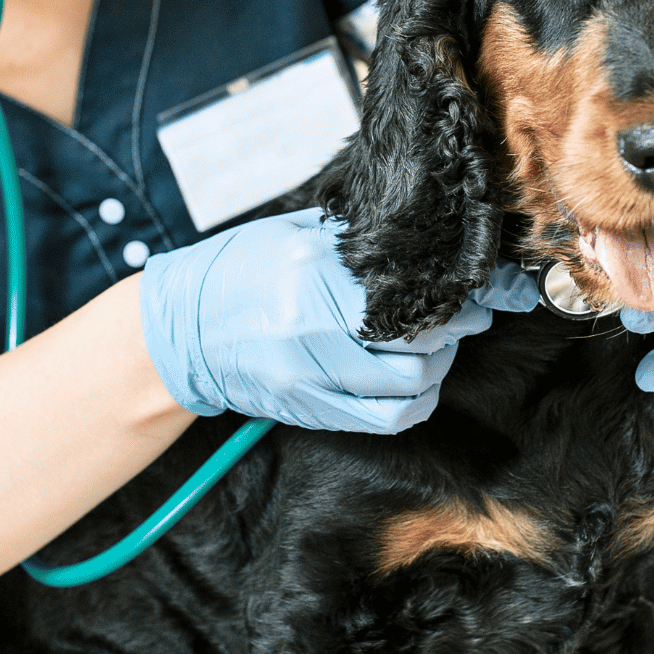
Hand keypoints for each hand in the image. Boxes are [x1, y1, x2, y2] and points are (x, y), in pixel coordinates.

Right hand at [140, 208, 498, 433]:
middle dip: (454, 328)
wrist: (182, 329)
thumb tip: (416, 237)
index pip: (407, 285)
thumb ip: (347, 239)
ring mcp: (311, 372)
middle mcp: (312, 322)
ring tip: (434, 348)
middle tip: (462, 315)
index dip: (453, 291)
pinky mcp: (309, 406)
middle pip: (419, 337)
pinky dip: (414, 403)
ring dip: (436, 367)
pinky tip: (415, 385)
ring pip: (409, 382)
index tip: (471, 287)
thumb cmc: (234, 273)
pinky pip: (385, 418)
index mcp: (309, 269)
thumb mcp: (287, 235)